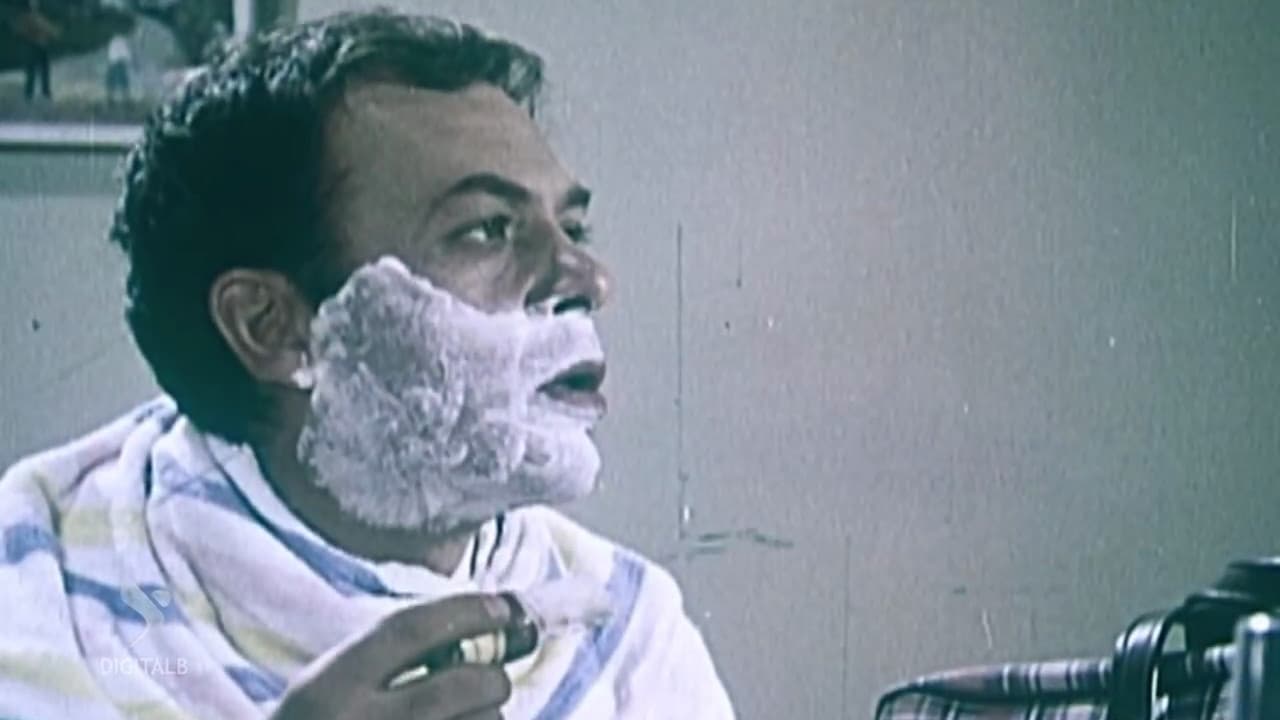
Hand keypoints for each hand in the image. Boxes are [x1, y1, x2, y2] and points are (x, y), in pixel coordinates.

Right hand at [269, 594, 513, 719]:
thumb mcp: (330, 687)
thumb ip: (390, 657)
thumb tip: (488, 627)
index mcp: (329, 688)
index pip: (411, 630)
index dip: (467, 612)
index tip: (505, 608)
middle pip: (463, 683)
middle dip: (492, 676)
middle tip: (490, 680)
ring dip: (488, 718)